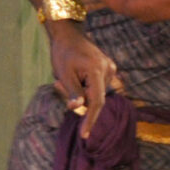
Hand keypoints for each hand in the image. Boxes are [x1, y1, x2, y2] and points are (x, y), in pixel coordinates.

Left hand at [46, 20, 118, 139]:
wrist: (69, 34)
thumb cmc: (64, 53)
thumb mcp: (64, 73)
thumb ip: (72, 92)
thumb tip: (77, 108)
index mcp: (97, 71)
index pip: (96, 102)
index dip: (90, 120)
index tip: (84, 135)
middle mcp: (108, 70)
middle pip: (94, 98)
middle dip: (78, 97)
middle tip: (58, 83)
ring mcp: (110, 69)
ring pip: (94, 93)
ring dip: (80, 91)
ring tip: (66, 76)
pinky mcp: (108, 69)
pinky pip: (96, 86)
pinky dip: (85, 86)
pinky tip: (75, 74)